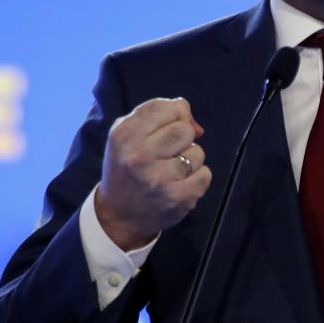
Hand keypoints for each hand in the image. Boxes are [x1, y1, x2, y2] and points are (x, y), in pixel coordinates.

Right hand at [95, 97, 211, 250]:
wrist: (118, 215)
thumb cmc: (126, 167)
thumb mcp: (127, 134)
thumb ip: (156, 115)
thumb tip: (194, 122)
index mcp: (125, 136)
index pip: (166, 107)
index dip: (175, 114)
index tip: (168, 126)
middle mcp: (140, 156)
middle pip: (185, 129)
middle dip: (183, 137)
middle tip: (169, 151)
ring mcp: (160, 178)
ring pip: (198, 152)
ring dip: (190, 159)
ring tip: (171, 169)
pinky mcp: (178, 198)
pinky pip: (205, 174)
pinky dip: (197, 177)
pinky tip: (180, 183)